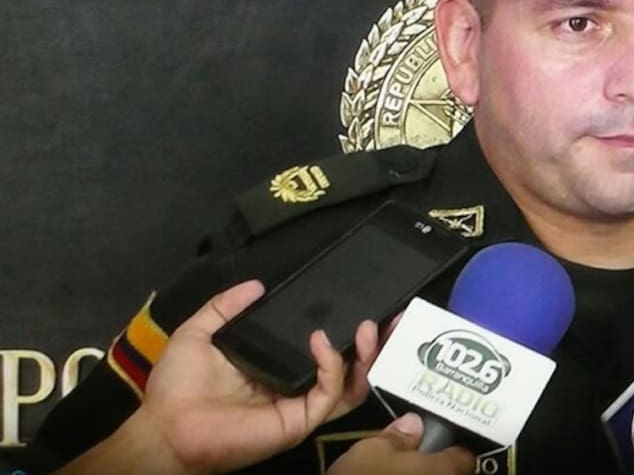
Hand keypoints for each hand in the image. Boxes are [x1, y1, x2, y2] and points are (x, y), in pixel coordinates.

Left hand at [92, 280, 379, 473]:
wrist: (165, 426)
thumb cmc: (178, 386)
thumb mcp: (200, 333)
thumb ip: (225, 306)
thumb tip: (256, 283)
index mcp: (279, 366)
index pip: (325, 347)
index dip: (348, 328)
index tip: (364, 302)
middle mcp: (297, 385)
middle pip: (351, 366)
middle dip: (375, 344)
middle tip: (391, 316)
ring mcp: (301, 404)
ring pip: (352, 384)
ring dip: (366, 356)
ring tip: (368, 327)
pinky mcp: (299, 420)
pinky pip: (329, 394)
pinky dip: (332, 365)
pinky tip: (322, 342)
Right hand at [327, 413, 474, 474]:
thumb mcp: (369, 451)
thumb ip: (396, 436)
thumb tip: (412, 424)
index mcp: (444, 470)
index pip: (464, 456)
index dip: (451, 447)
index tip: (438, 444)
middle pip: (454, 474)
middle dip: (438, 467)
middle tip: (416, 461)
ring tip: (400, 474)